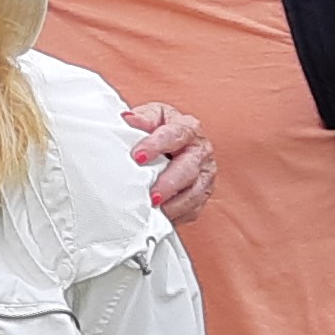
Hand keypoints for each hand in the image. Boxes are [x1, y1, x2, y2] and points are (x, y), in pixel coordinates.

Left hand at [121, 101, 214, 226]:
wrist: (170, 146)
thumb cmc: (159, 131)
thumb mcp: (151, 118)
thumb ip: (142, 119)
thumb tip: (129, 120)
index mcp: (188, 127)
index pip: (175, 134)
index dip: (156, 145)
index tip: (138, 156)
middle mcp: (201, 149)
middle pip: (189, 168)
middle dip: (169, 183)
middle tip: (152, 195)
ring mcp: (204, 172)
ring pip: (195, 191)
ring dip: (175, 203)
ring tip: (156, 209)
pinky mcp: (202, 192)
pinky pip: (194, 207)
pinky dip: (178, 214)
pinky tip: (163, 216)